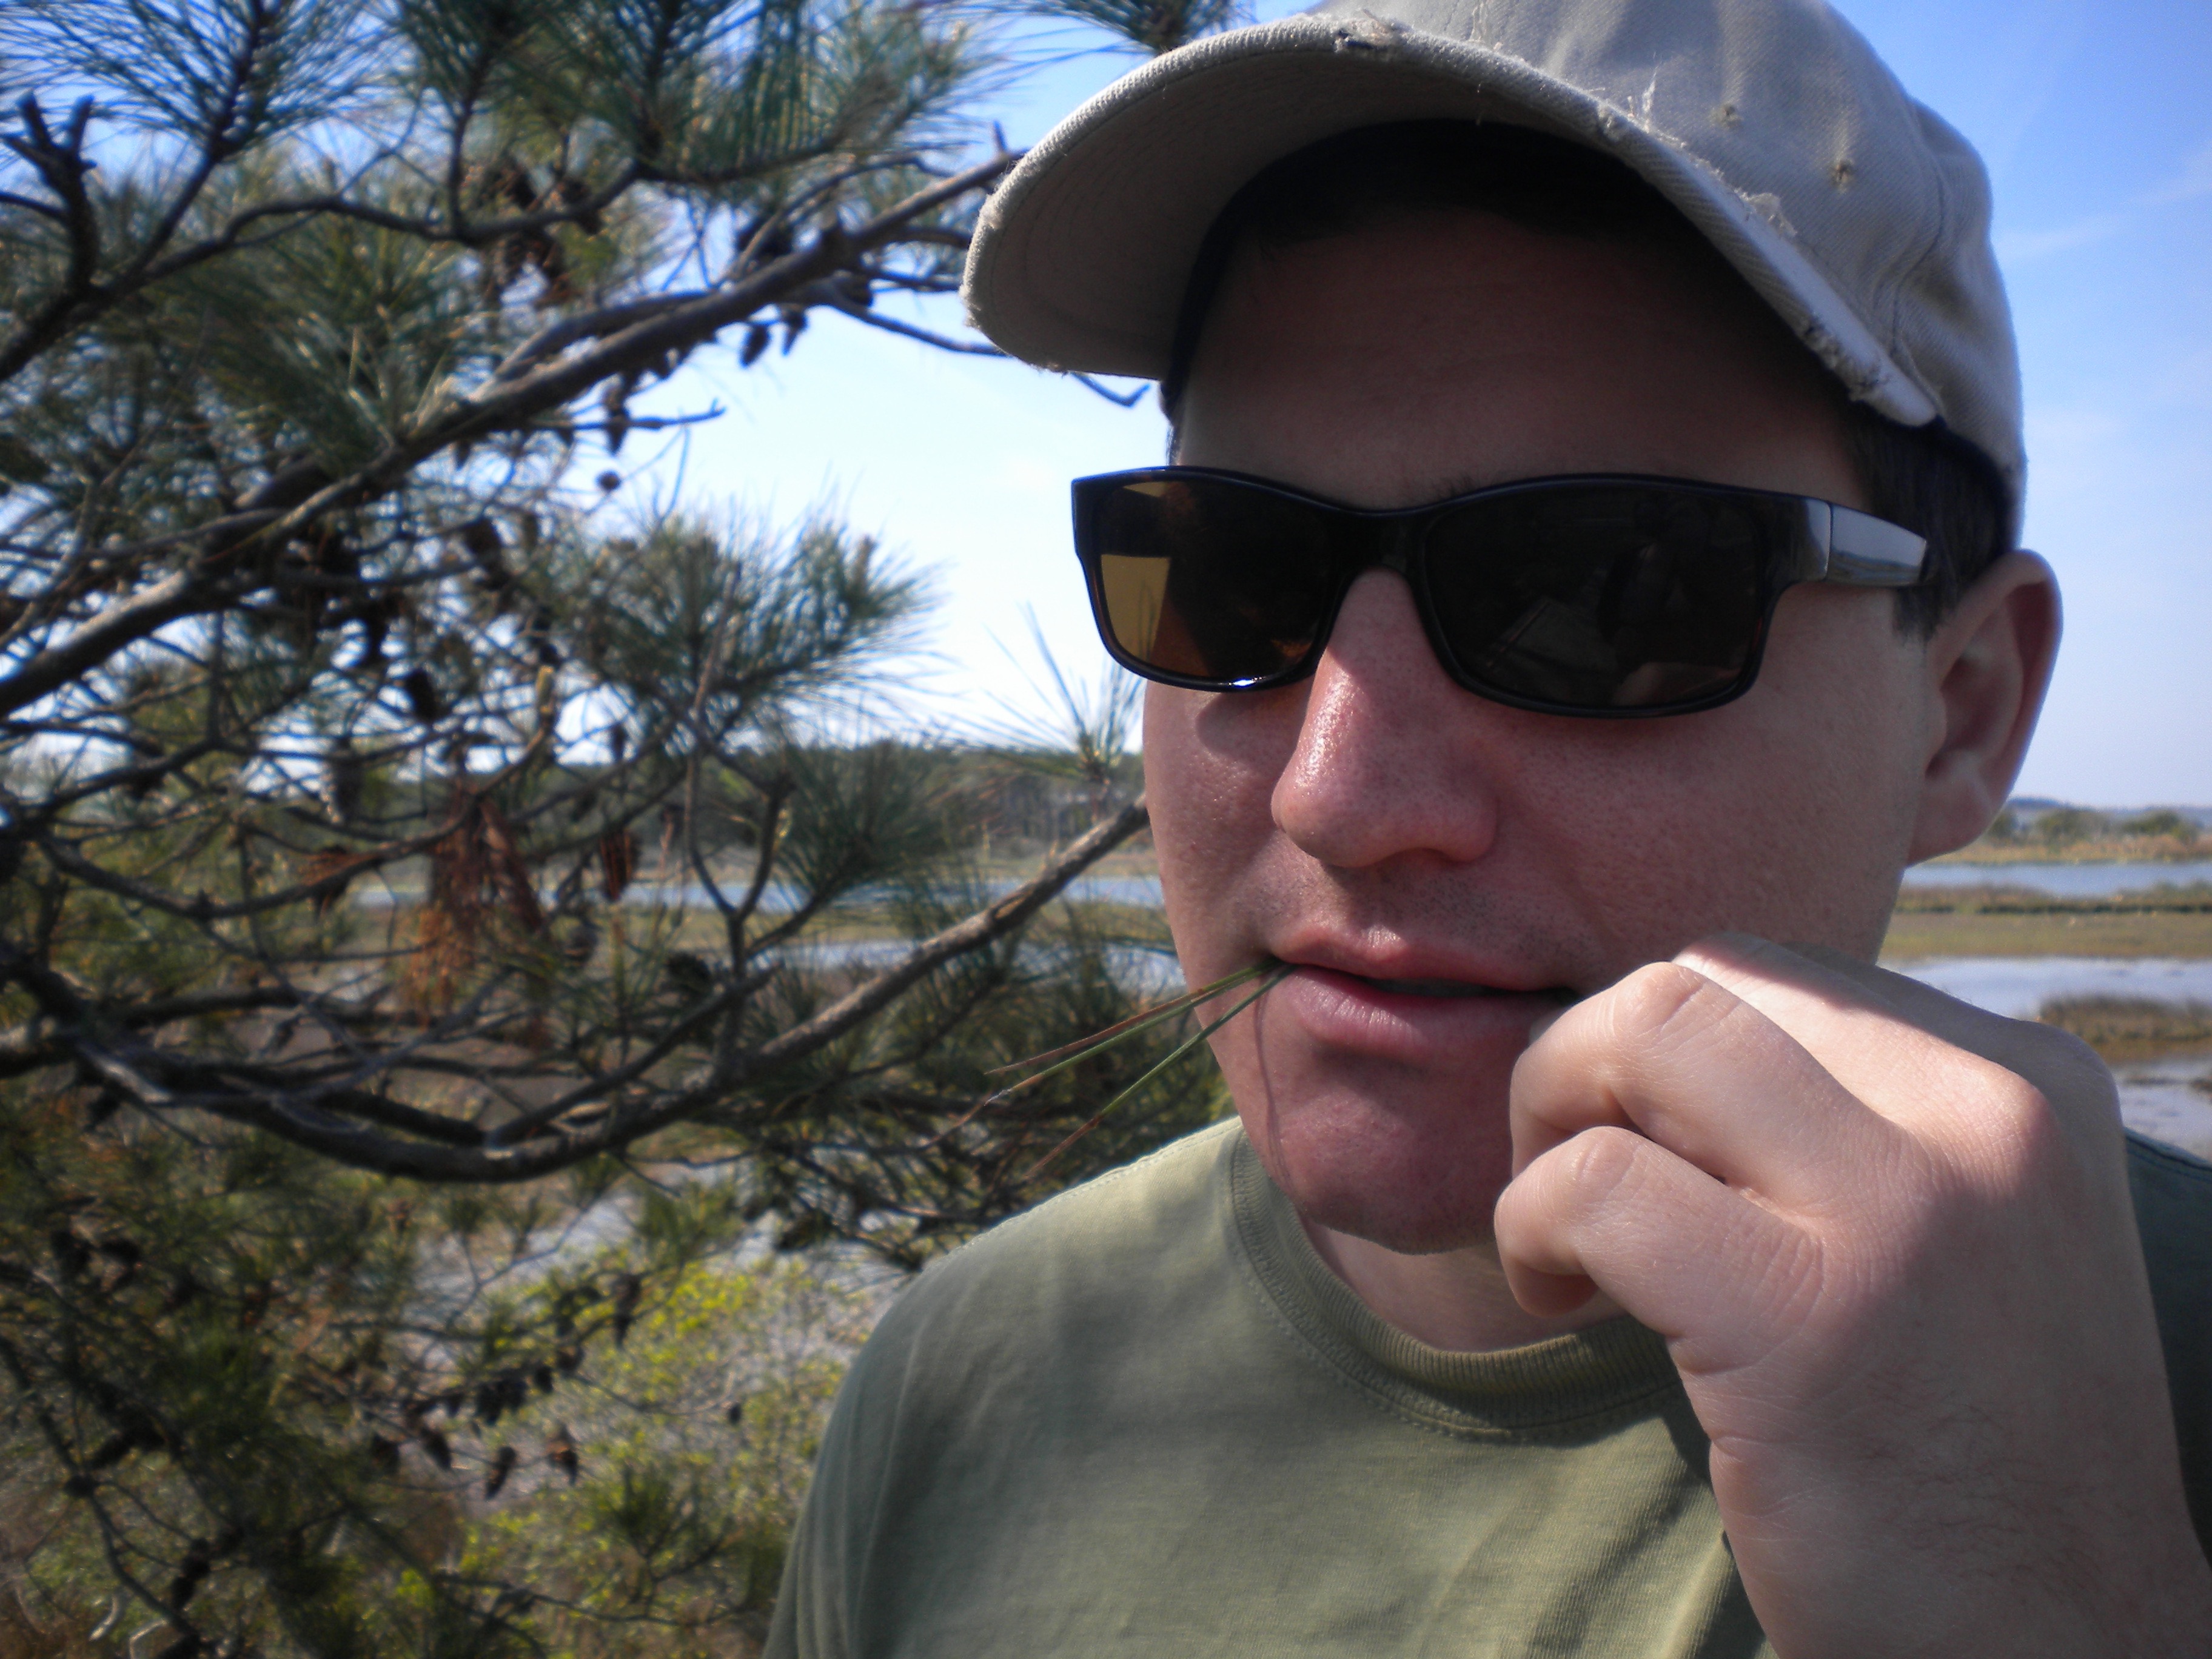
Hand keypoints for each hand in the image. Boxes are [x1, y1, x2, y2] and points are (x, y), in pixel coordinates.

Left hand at [1492, 934, 2211, 1657]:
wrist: (2059, 1651)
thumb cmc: (1963, 1441)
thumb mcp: (1958, 1234)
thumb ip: (1846, 1119)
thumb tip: (1647, 1034)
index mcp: (2026, 1081)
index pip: (1771, 973)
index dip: (1660, 1054)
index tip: (1645, 1155)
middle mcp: (1988, 1115)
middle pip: (1696, 978)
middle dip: (1586, 1063)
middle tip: (1575, 1182)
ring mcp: (1908, 1211)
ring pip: (1641, 1031)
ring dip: (1545, 1122)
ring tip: (1562, 1238)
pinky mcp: (1811, 1320)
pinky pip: (1594, 1185)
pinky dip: (1530, 1227)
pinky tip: (1559, 1302)